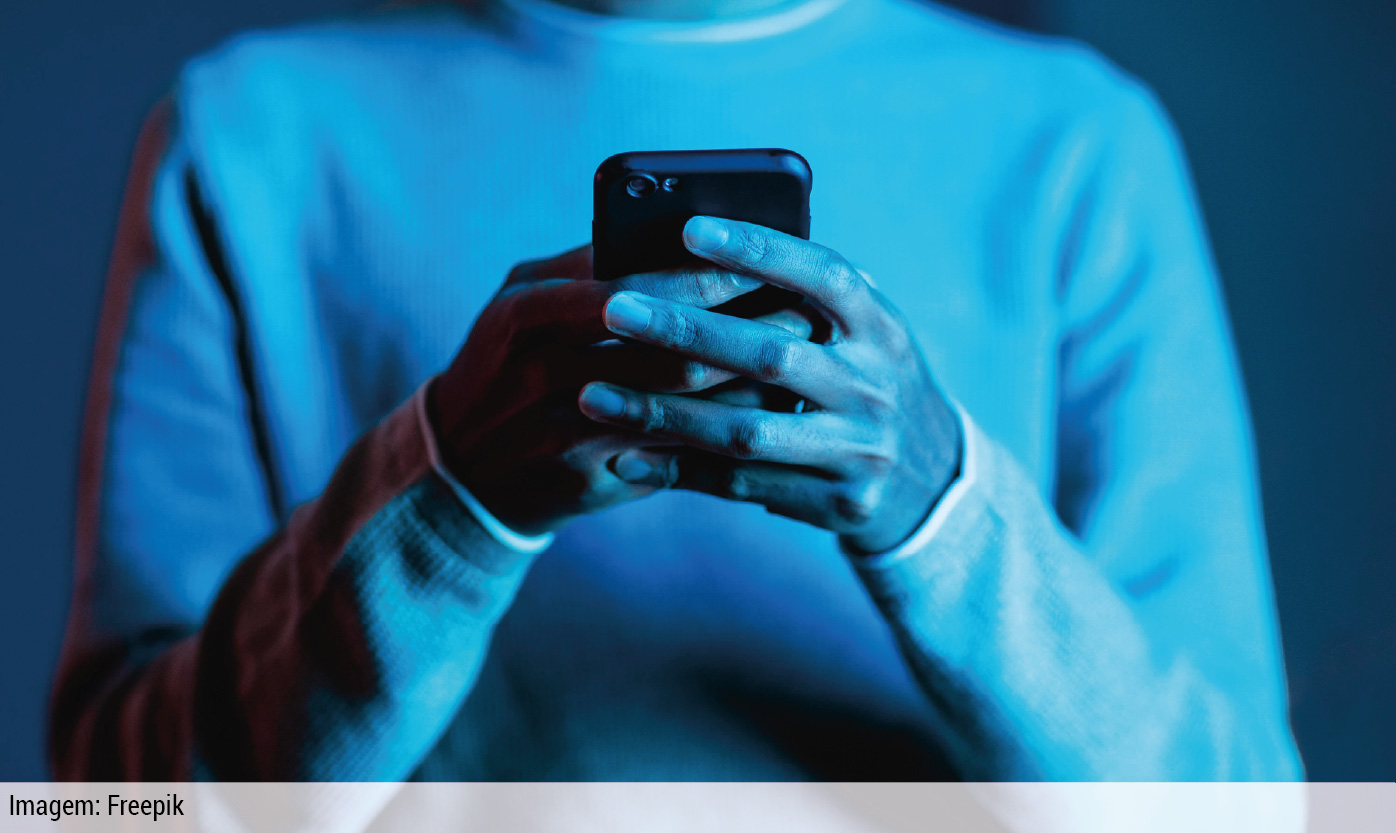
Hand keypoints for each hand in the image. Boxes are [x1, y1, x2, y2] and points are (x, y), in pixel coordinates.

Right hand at [429, 245, 809, 535]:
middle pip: (668, 352)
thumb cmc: (501, 365)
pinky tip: (763, 415)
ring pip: (681, 408)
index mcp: (525, 313)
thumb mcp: (516, 303)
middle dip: (745, 331)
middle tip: (802, 314)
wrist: (457, 471)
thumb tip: (668, 233)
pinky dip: (721, 435)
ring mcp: (566, 434)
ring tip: (796, 361)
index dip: (704, 277)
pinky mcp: (587, 480)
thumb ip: (582, 268)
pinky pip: (673, 457)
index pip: (632, 287)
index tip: (762, 262)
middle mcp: (543, 374)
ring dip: (746, 385)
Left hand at [576, 217, 962, 553]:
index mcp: (880, 325)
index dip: (757, 251)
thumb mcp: (863, 330)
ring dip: (661, 413)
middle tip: (613, 310)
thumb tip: (701, 243)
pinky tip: (622, 456)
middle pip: (769, 356)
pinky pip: (742, 486)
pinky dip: (679, 471)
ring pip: (745, 432)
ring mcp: (859, 448)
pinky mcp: (837, 502)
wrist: (931, 479)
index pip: (821, 275)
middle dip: (685, 331)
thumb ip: (806, 296)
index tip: (687, 228)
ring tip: (590, 394)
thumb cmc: (865, 378)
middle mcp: (873, 384)